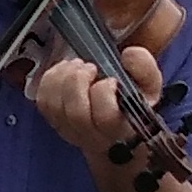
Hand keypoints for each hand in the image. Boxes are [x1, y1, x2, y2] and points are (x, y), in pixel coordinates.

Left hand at [25, 47, 167, 170]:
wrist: (113, 129)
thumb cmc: (131, 106)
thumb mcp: (149, 87)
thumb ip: (144, 69)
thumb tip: (129, 55)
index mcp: (121, 128)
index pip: (106, 118)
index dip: (104, 93)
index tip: (110, 79)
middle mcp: (93, 136)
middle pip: (76, 113)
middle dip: (79, 82)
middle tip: (88, 67)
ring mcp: (69, 131)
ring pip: (54, 106)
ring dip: (62, 78)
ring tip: (76, 66)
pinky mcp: (53, 122)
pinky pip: (43, 101)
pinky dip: (49, 80)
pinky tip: (64, 71)